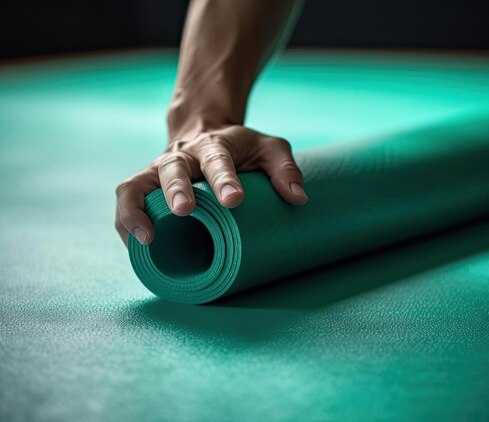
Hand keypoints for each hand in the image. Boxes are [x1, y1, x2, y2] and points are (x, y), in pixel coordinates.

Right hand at [115, 125, 307, 245]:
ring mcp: (157, 173)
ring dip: (135, 211)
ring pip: (134, 186)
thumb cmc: (240, 148)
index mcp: (214, 146)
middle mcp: (181, 157)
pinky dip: (125, 223)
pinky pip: (127, 202)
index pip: (218, 159)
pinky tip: (135, 246)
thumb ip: (284, 168)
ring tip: (146, 238)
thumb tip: (298, 198)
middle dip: (176, 189)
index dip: (224, 179)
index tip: (234, 200)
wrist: (204, 130)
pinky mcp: (144, 188)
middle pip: (171, 169)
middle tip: (184, 210)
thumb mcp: (268, 148)